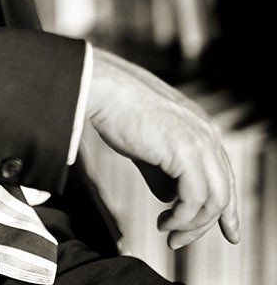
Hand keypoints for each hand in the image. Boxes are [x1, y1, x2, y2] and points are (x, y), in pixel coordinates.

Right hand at [86, 47, 238, 249]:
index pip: (224, 175)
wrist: (103, 89)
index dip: (228, 208)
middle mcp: (207, 133)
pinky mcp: (185, 152)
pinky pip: (194, 199)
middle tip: (180, 242)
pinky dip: (181, 218)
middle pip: (223, 191)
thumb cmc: (117, 110)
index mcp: (201, 126)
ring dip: (191, 225)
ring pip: (214, 200)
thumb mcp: (148, 143)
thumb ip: (162, 169)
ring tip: (168, 232)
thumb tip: (168, 197)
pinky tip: (163, 222)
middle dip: (207, 224)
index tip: (229, 233)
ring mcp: (199, 141)